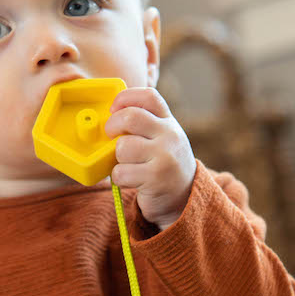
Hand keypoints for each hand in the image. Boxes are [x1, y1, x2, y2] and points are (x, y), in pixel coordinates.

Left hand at [104, 87, 196, 231]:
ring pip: (123, 147)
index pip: (148, 97)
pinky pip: (121, 172)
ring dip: (117, 158)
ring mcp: (164, 156)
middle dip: (112, 126)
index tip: (114, 109)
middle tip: (111, 136)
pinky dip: (119, 177)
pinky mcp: (155, 178)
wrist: (184, 198)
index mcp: (169, 122)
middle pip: (130, 117)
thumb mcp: (162, 139)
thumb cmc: (163, 165)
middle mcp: (170, 135)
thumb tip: (110, 114)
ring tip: (127, 165)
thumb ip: (144, 125)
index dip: (125, 98)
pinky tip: (130, 180)